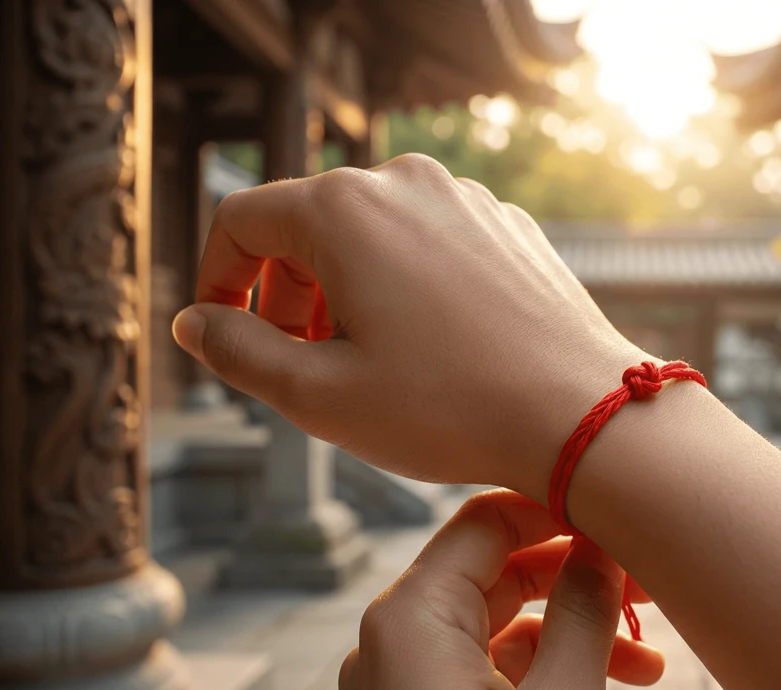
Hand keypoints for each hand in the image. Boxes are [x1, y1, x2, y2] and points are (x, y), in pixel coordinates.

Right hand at [173, 157, 650, 494]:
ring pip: (372, 233)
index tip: (227, 334)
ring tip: (368, 360)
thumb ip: (236, 351)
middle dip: (287, 293)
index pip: (241, 220)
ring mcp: (466, 199)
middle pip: (307, 224)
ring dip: (347, 290)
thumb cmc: (453, 409)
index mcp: (344, 209)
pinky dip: (406, 283)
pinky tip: (431, 347)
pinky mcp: (507, 225)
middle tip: (304, 363)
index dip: (218, 280)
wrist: (583, 413)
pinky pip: (430, 243)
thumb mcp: (318, 394)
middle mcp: (406, 184)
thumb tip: (197, 322)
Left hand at [338, 490, 663, 689]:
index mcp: (408, 617)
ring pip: (497, 624)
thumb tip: (603, 550)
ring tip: (647, 656)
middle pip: (496, 570)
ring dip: (572, 629)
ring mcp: (402, 681)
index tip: (624, 522)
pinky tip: (606, 677)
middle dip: (579, 576)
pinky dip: (542, 667)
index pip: (489, 519)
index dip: (561, 513)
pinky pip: (485, 668)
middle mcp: (392, 640)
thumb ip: (582, 615)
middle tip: (651, 587)